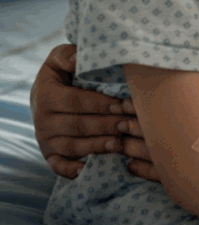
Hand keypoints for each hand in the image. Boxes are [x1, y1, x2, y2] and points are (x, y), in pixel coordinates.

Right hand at [30, 44, 126, 177]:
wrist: (44, 95)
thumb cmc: (61, 74)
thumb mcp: (60, 58)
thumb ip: (68, 55)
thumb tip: (79, 58)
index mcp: (46, 95)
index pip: (76, 101)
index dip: (101, 104)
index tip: (124, 104)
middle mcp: (43, 121)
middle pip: (78, 125)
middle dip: (106, 125)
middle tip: (129, 125)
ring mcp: (45, 140)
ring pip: (73, 146)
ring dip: (97, 146)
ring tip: (119, 143)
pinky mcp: (49, 155)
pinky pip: (59, 167)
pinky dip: (73, 170)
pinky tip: (91, 169)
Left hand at [120, 62, 198, 180]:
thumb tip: (194, 65)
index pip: (163, 107)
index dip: (140, 102)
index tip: (122, 98)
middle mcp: (197, 137)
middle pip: (154, 130)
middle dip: (130, 123)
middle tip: (112, 115)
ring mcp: (198, 160)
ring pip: (154, 154)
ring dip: (132, 145)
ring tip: (116, 138)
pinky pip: (165, 176)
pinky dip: (144, 170)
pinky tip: (131, 164)